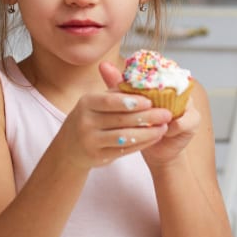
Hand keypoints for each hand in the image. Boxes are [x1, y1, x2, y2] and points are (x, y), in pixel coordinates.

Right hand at [53, 62, 172, 169]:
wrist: (70, 147)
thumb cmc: (90, 118)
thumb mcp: (96, 102)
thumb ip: (116, 92)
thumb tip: (142, 80)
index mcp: (86, 103)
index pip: (109, 101)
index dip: (131, 101)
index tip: (150, 100)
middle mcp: (85, 122)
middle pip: (120, 119)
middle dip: (147, 117)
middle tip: (166, 114)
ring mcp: (90, 141)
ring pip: (124, 137)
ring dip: (148, 132)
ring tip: (164, 127)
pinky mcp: (98, 157)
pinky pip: (124, 150)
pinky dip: (142, 144)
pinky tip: (154, 138)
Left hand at [98, 62, 195, 169]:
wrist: (155, 150)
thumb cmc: (139, 125)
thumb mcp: (127, 104)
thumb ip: (118, 84)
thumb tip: (104, 65)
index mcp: (164, 80)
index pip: (158, 70)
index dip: (145, 75)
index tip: (129, 83)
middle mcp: (179, 88)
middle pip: (170, 84)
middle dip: (153, 94)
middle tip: (138, 103)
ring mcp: (189, 103)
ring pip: (177, 102)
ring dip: (162, 112)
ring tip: (148, 121)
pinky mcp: (194, 120)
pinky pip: (183, 121)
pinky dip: (170, 128)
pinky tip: (161, 133)